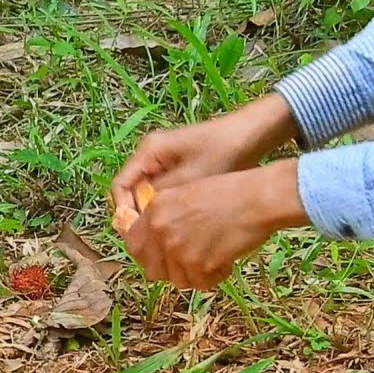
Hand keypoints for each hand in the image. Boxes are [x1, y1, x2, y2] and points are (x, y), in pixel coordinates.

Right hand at [111, 94, 299, 218]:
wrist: (254, 134)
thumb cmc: (223, 152)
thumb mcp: (191, 178)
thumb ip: (162, 197)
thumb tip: (142, 221)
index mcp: (148, 152)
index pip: (119, 186)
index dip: (123, 210)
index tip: (136, 231)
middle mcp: (150, 156)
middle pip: (131, 192)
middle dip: (138, 215)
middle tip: (151, 238)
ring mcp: (163, 162)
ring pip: (146, 194)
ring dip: (153, 213)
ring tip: (165, 233)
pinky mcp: (178, 169)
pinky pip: (162, 192)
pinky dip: (167, 207)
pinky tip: (179, 222)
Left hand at [124, 159, 308, 289]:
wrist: (258, 199)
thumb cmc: (230, 194)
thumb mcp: (185, 195)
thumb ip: (165, 217)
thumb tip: (155, 246)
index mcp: (155, 210)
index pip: (134, 245)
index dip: (147, 256)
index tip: (160, 259)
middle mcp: (160, 230)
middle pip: (152, 269)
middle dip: (170, 271)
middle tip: (190, 265)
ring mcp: (177, 248)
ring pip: (177, 280)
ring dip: (195, 275)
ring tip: (214, 258)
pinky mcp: (198, 263)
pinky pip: (200, 284)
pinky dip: (214, 277)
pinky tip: (226, 261)